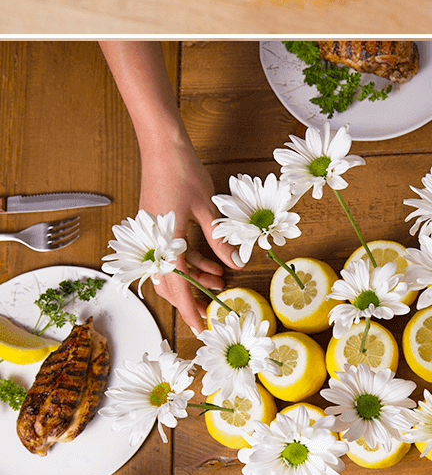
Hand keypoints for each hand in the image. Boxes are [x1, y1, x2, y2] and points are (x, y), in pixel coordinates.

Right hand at [138, 134, 239, 333]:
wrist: (162, 145)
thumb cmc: (183, 171)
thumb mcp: (208, 210)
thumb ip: (220, 241)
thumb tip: (236, 265)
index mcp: (166, 242)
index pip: (177, 289)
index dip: (190, 311)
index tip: (201, 328)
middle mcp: (153, 243)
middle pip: (170, 285)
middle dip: (191, 299)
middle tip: (213, 308)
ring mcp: (151, 236)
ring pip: (170, 270)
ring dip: (192, 279)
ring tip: (218, 283)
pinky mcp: (153, 227)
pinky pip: (169, 254)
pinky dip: (187, 262)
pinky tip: (209, 262)